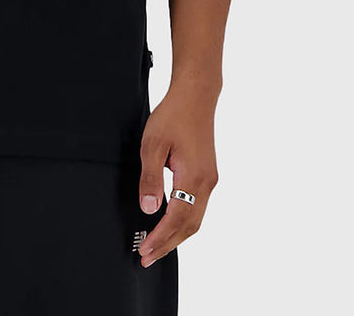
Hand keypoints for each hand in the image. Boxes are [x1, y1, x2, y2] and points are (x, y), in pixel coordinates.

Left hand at [134, 87, 218, 267]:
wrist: (195, 96)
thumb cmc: (173, 116)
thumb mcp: (152, 144)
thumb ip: (150, 179)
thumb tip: (150, 210)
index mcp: (193, 178)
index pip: (177, 220)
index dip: (160, 238)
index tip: (144, 251)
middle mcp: (206, 184)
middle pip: (189, 226)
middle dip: (168, 244)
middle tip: (146, 257)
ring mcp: (209, 180)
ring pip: (196, 219)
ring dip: (176, 235)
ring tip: (156, 246)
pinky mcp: (207, 174)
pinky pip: (198, 207)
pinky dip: (183, 222)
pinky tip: (170, 223)